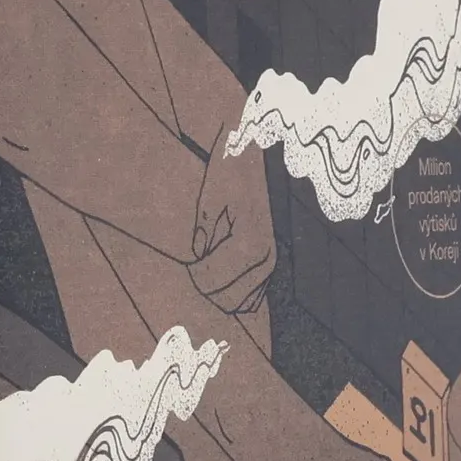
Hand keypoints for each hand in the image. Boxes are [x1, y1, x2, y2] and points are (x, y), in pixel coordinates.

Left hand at [191, 122, 277, 314]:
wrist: (251, 158)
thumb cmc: (227, 176)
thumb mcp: (207, 204)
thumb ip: (202, 239)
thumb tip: (197, 262)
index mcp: (249, 244)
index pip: (212, 281)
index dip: (194, 275)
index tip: (188, 262)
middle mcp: (266, 259)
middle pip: (228, 300)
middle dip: (207, 287)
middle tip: (196, 268)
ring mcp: (271, 264)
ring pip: (241, 303)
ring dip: (221, 292)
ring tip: (209, 269)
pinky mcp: (271, 264)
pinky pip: (252, 296)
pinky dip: (234, 291)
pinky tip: (223, 273)